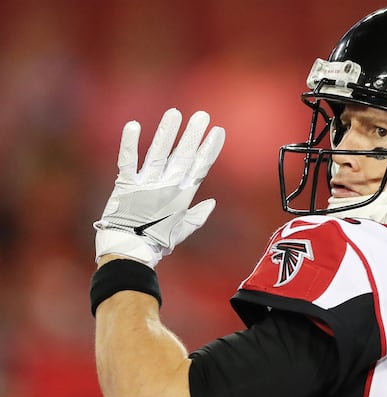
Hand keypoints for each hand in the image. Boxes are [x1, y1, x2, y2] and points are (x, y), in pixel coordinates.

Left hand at [94, 108, 224, 267]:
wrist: (129, 250)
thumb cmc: (156, 242)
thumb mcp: (181, 231)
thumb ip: (197, 216)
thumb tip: (212, 203)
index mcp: (181, 196)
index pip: (199, 167)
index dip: (209, 148)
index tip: (218, 131)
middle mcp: (166, 187)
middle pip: (182, 156)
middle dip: (193, 135)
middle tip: (202, 116)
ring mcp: (146, 184)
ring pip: (159, 153)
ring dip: (167, 132)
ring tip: (175, 113)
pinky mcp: (125, 185)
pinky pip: (127, 160)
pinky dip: (130, 143)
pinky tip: (134, 125)